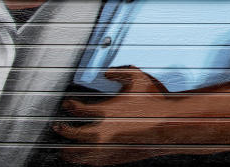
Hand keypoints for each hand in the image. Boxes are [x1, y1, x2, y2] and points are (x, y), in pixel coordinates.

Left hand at [54, 67, 168, 164]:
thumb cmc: (156, 100)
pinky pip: (90, 163)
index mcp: (105, 111)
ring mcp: (107, 148)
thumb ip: (119, 72)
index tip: (67, 103)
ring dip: (67, 149)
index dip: (68, 105)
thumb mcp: (139, 78)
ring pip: (76, 153)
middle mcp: (102, 131)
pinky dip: (82, 160)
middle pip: (70, 134)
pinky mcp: (114, 158)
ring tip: (64, 147)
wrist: (172, 124)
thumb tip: (105, 74)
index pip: (76, 109)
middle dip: (61, 129)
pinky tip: (81, 156)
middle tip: (56, 125)